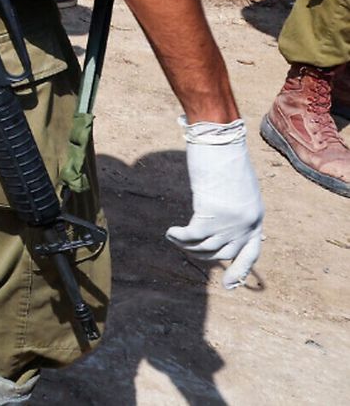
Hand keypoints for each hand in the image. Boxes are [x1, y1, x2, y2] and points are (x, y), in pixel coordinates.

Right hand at [165, 117, 262, 288]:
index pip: (251, 253)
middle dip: (203, 255)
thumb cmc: (226, 158)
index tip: (229, 284)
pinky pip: (191, 237)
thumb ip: (235, 207)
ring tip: (175, 236)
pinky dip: (179, 237)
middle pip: (223, 252)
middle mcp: (246, 224)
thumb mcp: (239, 188)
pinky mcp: (210, 217)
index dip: (239, 271)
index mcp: (256, 217)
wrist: (220, 142)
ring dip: (188, 246)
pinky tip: (171, 232)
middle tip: (186, 246)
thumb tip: (224, 221)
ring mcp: (229, 223)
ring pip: (205, 247)